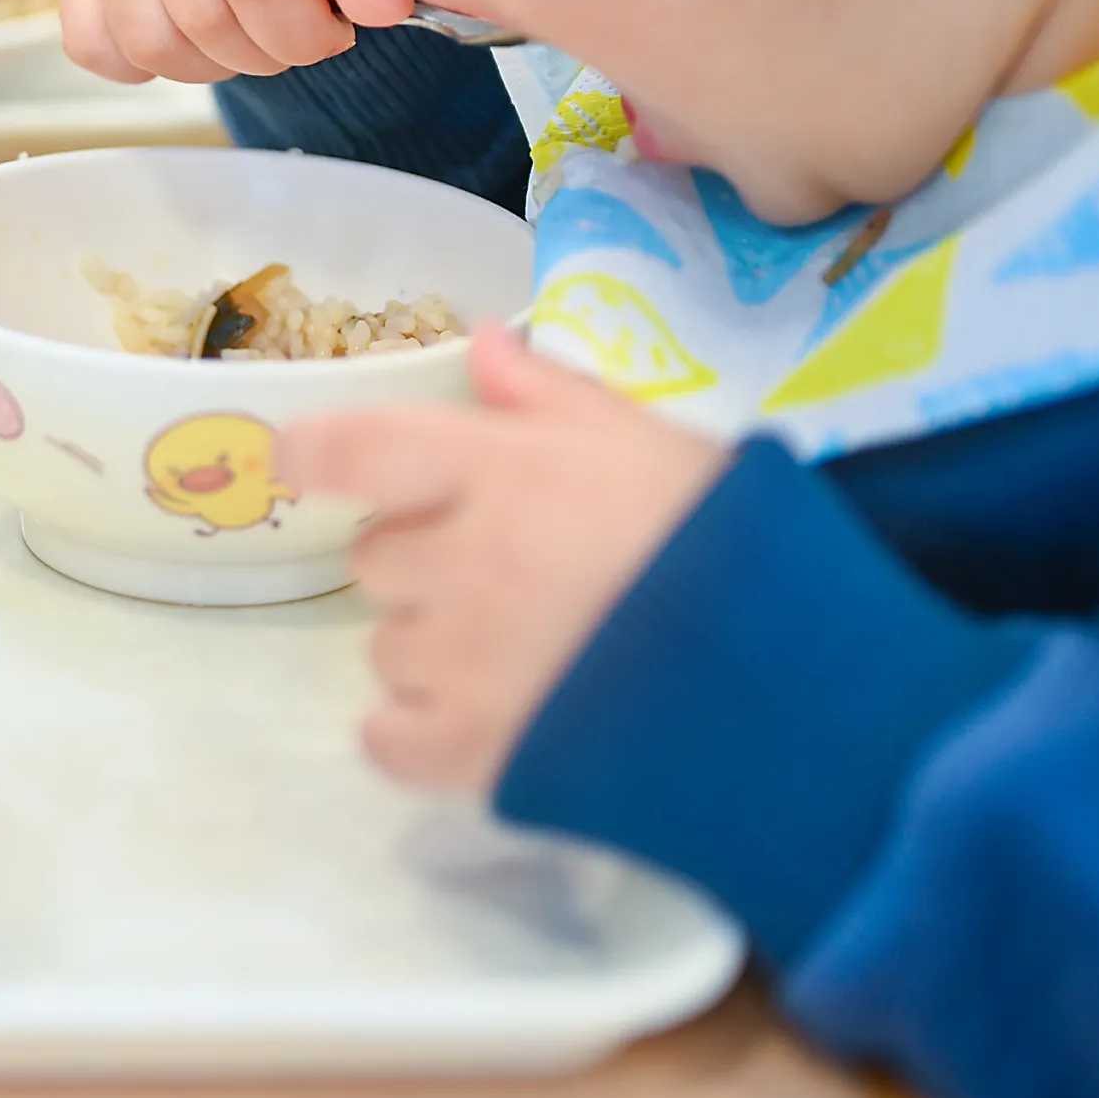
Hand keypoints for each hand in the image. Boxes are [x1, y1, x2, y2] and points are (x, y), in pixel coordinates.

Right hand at [60, 0, 415, 83]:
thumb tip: (379, 3)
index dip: (306, 33)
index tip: (334, 24)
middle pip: (203, 19)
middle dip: (266, 52)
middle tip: (293, 25)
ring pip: (147, 41)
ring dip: (210, 64)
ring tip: (246, 28)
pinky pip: (92, 45)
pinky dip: (144, 64)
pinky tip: (191, 33)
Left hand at [278, 330, 730, 793]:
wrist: (796, 683)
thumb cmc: (733, 543)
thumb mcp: (656, 442)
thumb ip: (556, 395)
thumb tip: (483, 344)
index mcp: (497, 472)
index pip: (358, 449)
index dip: (317, 452)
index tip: (302, 459)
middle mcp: (458, 562)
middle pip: (377, 558)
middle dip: (423, 560)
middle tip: (505, 572)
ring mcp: (460, 663)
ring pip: (388, 649)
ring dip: (433, 648)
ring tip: (524, 654)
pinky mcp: (474, 753)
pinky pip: (388, 740)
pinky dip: (414, 733)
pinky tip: (474, 722)